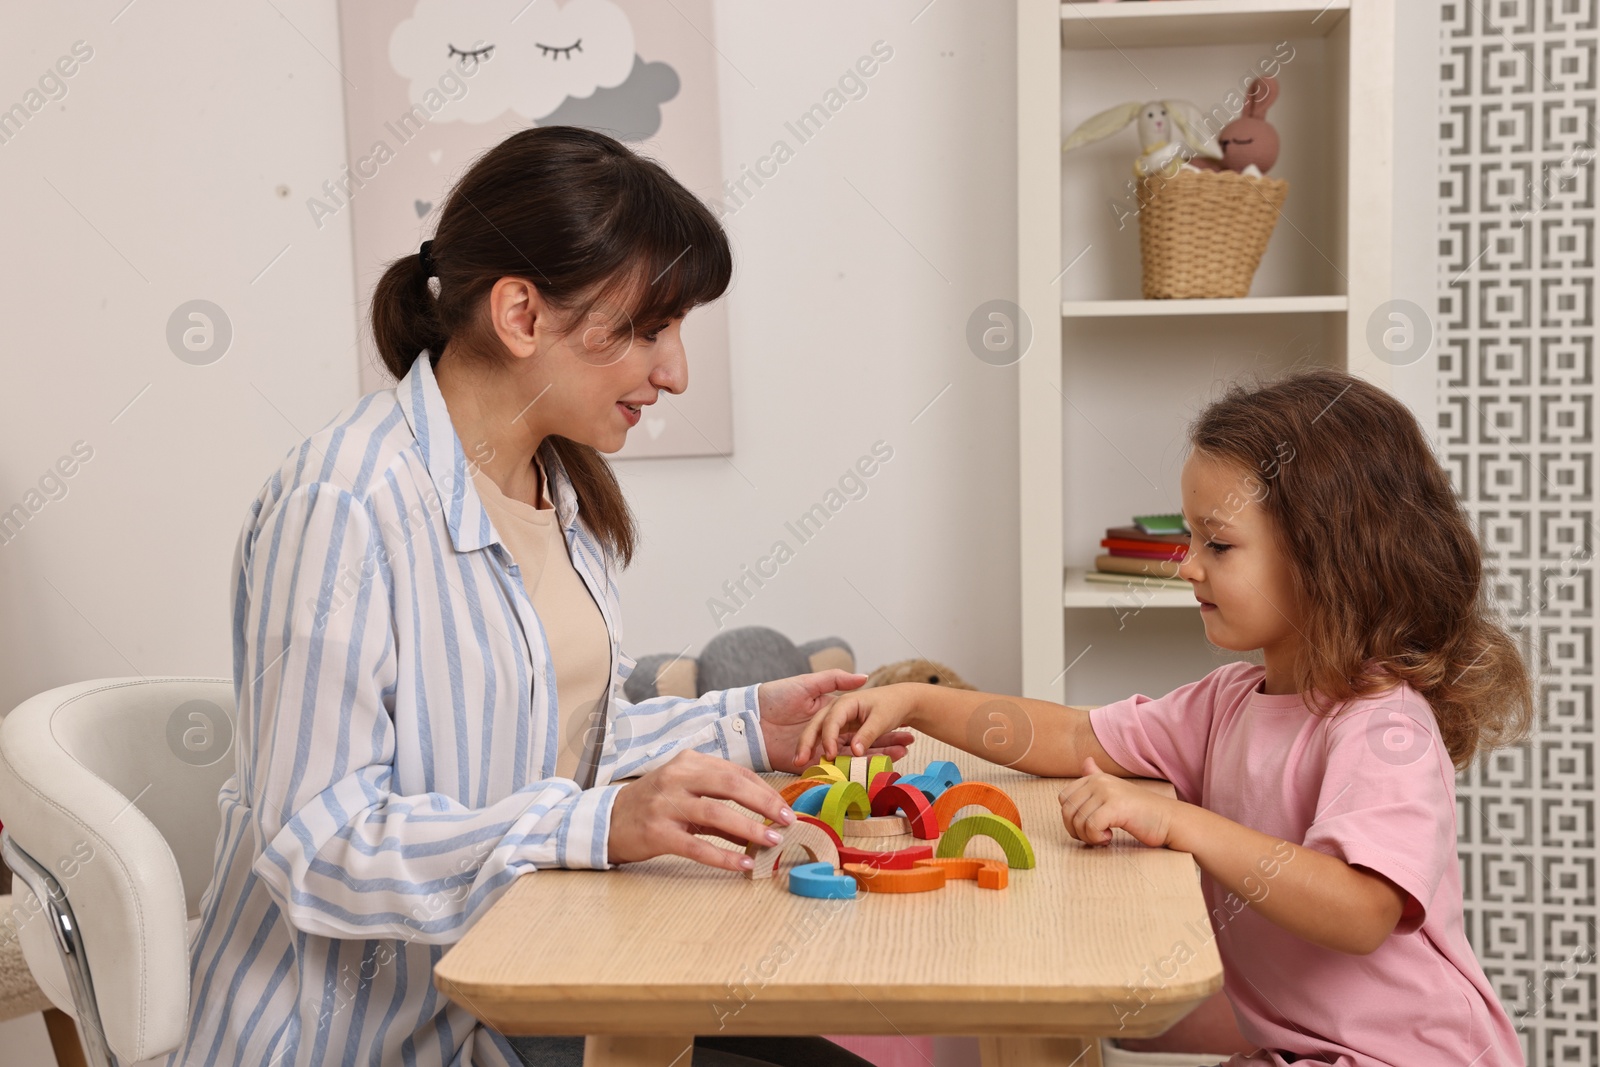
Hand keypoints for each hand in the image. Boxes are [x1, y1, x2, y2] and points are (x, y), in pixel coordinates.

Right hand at [607, 750, 793, 871]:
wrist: (608, 820)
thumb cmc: (654, 804)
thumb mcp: (686, 792)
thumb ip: (720, 802)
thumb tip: (759, 823)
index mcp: (688, 762)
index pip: (735, 772)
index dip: (764, 790)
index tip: (785, 807)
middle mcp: (676, 778)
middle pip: (730, 785)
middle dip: (764, 803)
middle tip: (787, 820)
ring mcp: (665, 805)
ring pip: (716, 814)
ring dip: (749, 829)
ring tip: (772, 841)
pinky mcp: (657, 833)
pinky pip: (697, 846)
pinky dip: (723, 855)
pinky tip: (743, 863)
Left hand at [757, 670, 914, 769]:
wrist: (750, 716)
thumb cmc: (776, 695)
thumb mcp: (808, 683)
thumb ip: (834, 680)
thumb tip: (863, 677)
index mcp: (830, 715)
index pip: (862, 724)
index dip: (882, 729)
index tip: (905, 732)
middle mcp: (828, 734)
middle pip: (861, 742)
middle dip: (886, 746)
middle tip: (909, 748)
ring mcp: (817, 750)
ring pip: (850, 757)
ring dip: (874, 760)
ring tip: (899, 759)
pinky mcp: (805, 765)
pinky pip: (829, 771)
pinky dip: (847, 775)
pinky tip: (869, 775)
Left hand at [1058, 756, 1176, 847]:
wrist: (1167, 820)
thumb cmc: (1140, 810)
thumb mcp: (1115, 791)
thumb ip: (1097, 778)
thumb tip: (1086, 761)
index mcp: (1095, 777)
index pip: (1063, 799)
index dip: (1071, 818)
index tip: (1089, 826)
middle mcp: (1098, 781)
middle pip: (1067, 811)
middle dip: (1077, 830)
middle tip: (1095, 836)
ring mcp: (1106, 792)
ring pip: (1078, 821)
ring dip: (1088, 837)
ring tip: (1104, 837)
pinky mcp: (1115, 807)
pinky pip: (1090, 827)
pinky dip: (1097, 838)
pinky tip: (1110, 837)